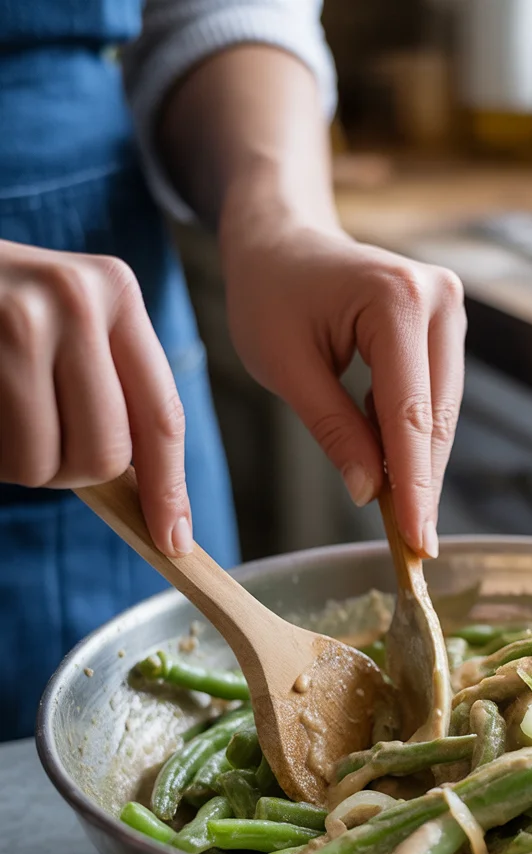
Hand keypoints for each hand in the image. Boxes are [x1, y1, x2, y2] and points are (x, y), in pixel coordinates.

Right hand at [0, 238, 192, 555]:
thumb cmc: (0, 307)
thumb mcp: (69, 320)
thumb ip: (113, 391)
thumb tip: (160, 509)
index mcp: (117, 292)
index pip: (162, 416)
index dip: (168, 489)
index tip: (172, 541)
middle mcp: (75, 298)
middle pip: (106, 454)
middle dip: (72, 472)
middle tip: (40, 443)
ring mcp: (17, 317)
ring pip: (43, 464)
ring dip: (21, 464)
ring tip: (3, 419)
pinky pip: (0, 456)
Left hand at [219, 196, 465, 557]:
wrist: (281, 241)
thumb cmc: (270, 293)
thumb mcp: (284, 366)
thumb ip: (331, 428)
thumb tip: (369, 493)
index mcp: (397, 299)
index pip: (409, 412)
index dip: (414, 484)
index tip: (417, 539)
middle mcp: (438, 298)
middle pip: (437, 416)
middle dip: (422, 483)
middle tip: (414, 546)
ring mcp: (448, 309)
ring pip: (443, 412)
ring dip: (420, 464)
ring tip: (401, 517)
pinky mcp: (445, 326)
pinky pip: (435, 397)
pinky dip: (414, 438)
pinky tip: (392, 470)